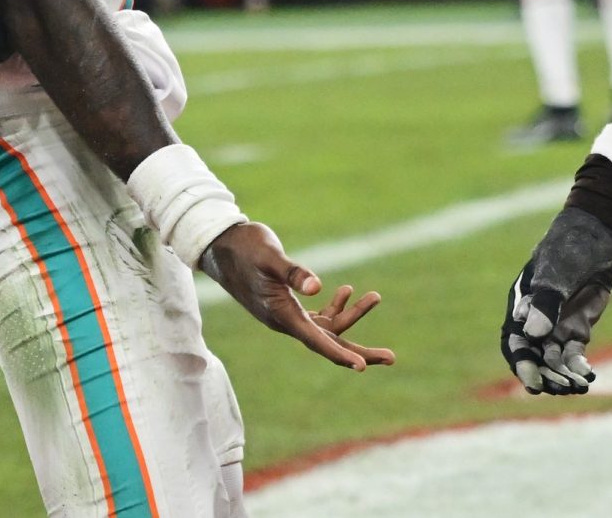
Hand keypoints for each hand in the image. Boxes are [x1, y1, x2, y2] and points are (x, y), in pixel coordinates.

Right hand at [199, 222, 394, 370]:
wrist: (220, 246)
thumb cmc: (244, 249)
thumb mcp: (270, 257)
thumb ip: (293, 273)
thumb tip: (317, 287)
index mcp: (281, 315)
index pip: (316, 340)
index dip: (340, 354)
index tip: (362, 366)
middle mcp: (286, 321)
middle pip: (328, 343)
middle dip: (359, 351)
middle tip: (391, 357)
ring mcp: (287, 314)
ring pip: (327, 327)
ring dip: (352, 315)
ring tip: (375, 296)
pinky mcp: (288, 304)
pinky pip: (318, 315)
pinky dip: (335, 304)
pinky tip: (348, 290)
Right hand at [501, 206, 611, 393]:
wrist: (598, 234)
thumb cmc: (569, 247)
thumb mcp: (557, 271)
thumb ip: (546, 302)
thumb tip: (533, 334)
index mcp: (521, 305)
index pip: (514, 342)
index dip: (521, 364)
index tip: (533, 383)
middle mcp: (535, 319)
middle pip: (534, 357)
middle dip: (546, 375)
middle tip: (562, 388)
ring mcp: (556, 324)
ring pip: (554, 359)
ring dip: (564, 376)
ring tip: (579, 386)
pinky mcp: (577, 326)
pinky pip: (574, 353)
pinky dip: (579, 366)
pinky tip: (589, 375)